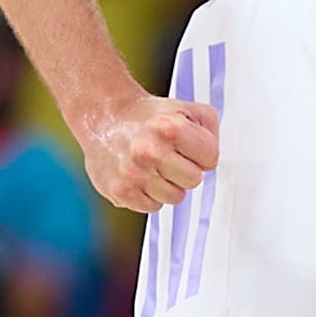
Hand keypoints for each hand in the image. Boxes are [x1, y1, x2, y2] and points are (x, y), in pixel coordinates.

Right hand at [78, 92, 220, 213]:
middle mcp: (150, 151)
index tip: (186, 144)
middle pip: (194, 180)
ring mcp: (134, 173)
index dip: (201, 152)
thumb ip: (210, 131)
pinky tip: (139, 175)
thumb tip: (212, 161)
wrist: (103, 117)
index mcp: (170, 127)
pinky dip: (148, 194)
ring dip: (167, 184)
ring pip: (174, 197)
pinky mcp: (120, 191)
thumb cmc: (147, 116)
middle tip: (168, 155)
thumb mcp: (186, 109)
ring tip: (152, 165)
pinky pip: (152, 207)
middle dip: (185, 169)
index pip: (211, 158)